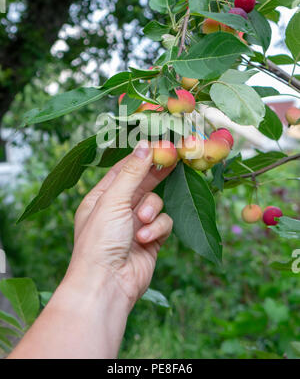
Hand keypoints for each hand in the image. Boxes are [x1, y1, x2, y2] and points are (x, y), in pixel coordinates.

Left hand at [69, 141, 173, 307]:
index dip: (141, 156)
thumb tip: (144, 145)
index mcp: (101, 197)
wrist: (107, 285)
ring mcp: (135, 224)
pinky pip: (163, 223)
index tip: (160, 144)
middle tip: (174, 159)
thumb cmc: (100, 241)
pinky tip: (146, 239)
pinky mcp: (151, 239)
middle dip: (156, 175)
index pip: (123, 169)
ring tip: (142, 223)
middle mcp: (117, 209)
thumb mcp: (113, 201)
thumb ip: (132, 173)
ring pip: (156, 203)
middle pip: (142, 183)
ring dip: (152, 211)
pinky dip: (157, 229)